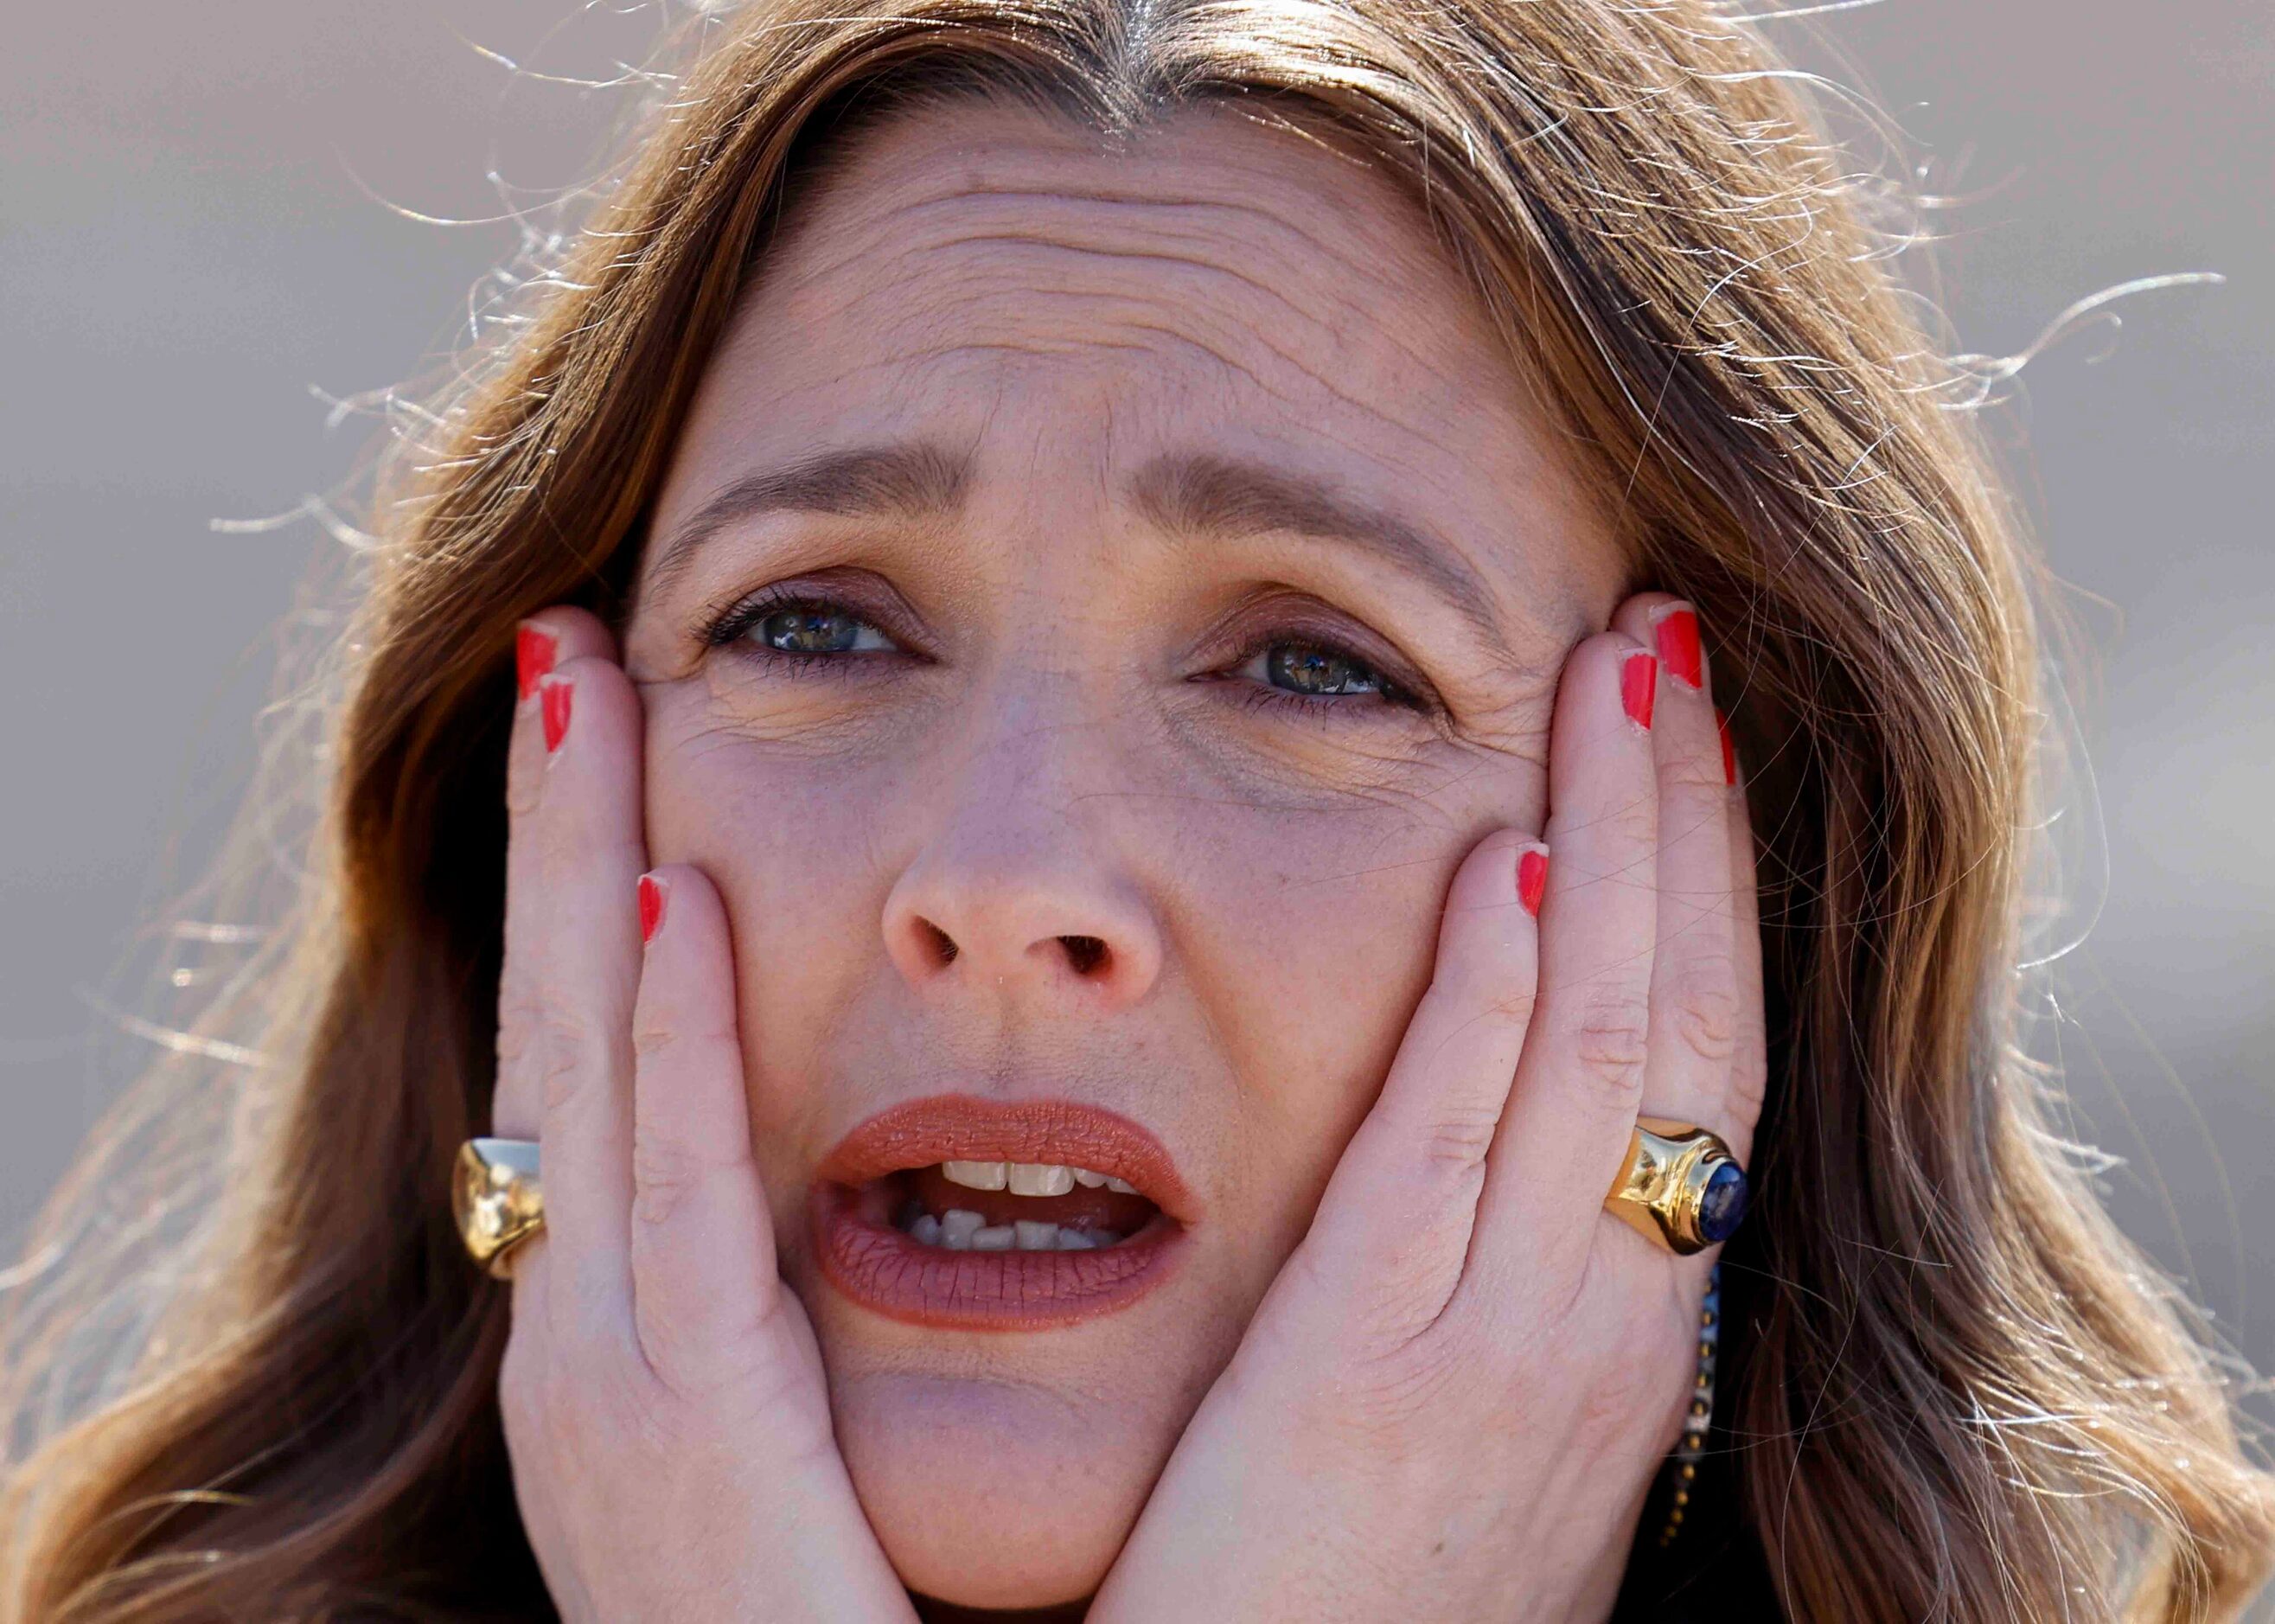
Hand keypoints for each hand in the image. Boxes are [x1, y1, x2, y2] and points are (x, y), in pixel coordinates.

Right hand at [490, 608, 915, 1623]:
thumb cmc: (838, 1603)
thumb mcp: (796, 1408)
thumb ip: (793, 1272)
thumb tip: (856, 1144)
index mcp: (628, 1311)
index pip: (600, 1050)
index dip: (588, 876)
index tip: (616, 713)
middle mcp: (586, 1324)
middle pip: (563, 1025)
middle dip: (559, 832)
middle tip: (571, 647)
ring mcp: (608, 1379)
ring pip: (585, 1077)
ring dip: (580, 877)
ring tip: (591, 694)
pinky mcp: (677, 1438)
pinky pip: (676, 1210)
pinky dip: (661, 1064)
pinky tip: (672, 914)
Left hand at [1089, 594, 1763, 1623]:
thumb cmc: (1358, 1587)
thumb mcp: (1472, 1414)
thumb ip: (1485, 1266)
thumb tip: (1477, 1111)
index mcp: (1622, 1321)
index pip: (1701, 1056)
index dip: (1708, 882)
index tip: (1681, 737)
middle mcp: (1608, 1322)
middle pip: (1687, 1015)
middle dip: (1690, 815)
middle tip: (1664, 639)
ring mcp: (1515, 1349)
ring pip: (1612, 1047)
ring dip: (1627, 845)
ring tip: (1619, 672)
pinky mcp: (1382, 1376)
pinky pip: (1459, 1147)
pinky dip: (1498, 999)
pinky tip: (1510, 863)